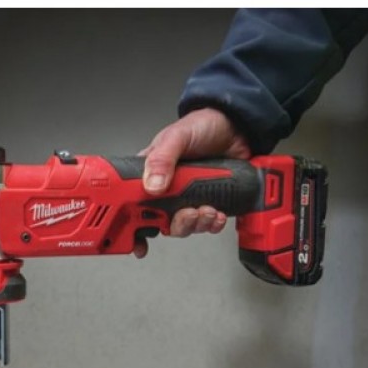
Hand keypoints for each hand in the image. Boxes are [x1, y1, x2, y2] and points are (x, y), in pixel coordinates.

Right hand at [134, 108, 251, 257]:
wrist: (236, 128)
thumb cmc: (202, 126)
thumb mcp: (176, 137)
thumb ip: (162, 159)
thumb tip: (153, 185)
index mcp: (149, 174)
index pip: (132, 204)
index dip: (131, 226)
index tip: (137, 241)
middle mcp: (166, 190)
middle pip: (159, 223)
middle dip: (175, 225)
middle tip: (187, 213)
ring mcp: (187, 198)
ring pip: (184, 226)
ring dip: (196, 224)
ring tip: (206, 209)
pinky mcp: (208, 202)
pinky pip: (206, 225)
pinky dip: (213, 223)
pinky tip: (217, 213)